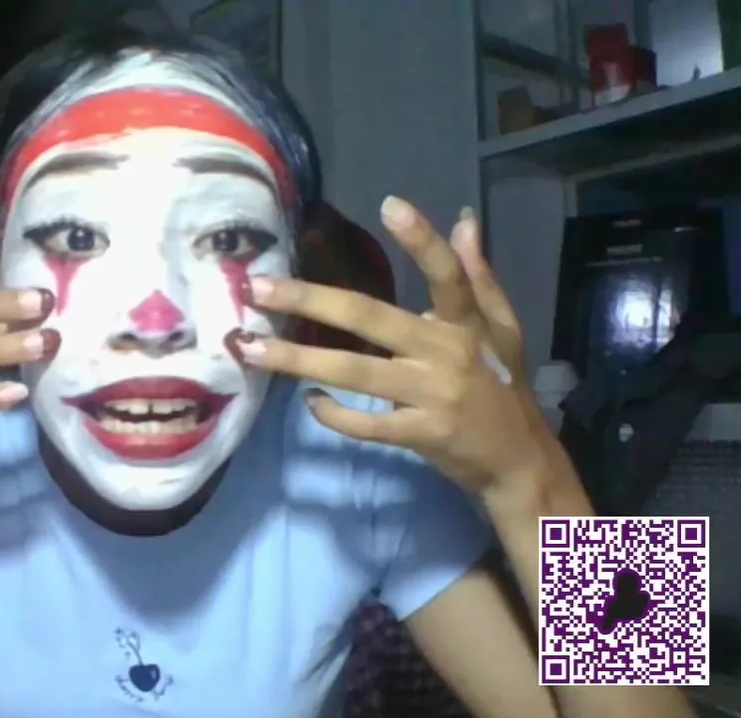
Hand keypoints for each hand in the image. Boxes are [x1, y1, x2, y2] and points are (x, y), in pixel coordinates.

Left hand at [230, 196, 549, 492]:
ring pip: (354, 373)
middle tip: (257, 287)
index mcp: (466, 323)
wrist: (519, 462)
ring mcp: (431, 395)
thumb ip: (478, 277)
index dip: (422, 240)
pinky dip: (333, 414)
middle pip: (370, 319)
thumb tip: (464, 220)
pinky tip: (308, 401)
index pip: (447, 274)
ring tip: (250, 348)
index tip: (389, 204)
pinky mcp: (421, 435)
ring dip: (297, 361)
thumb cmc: (502, 386)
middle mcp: (446, 353)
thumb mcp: (503, 329)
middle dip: (310, 300)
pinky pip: (366, 424)